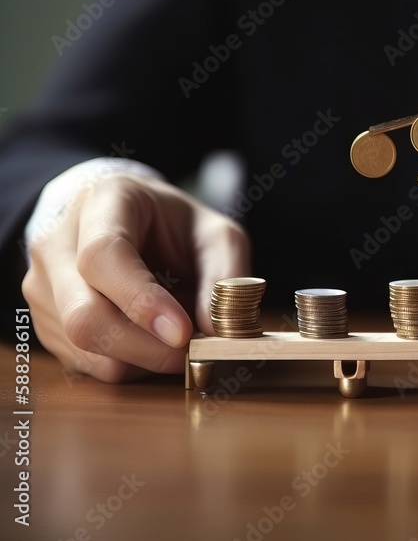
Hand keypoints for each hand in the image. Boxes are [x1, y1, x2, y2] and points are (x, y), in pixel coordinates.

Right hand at [22, 173, 249, 381]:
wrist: (122, 218)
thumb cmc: (171, 223)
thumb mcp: (214, 232)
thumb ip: (224, 274)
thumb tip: (214, 331)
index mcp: (101, 203)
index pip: (103, 257)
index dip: (141, 301)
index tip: (182, 332)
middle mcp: (57, 243)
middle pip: (83, 314)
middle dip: (144, 347)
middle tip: (191, 353)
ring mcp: (42, 285)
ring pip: (82, 345)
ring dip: (138, 359)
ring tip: (176, 344)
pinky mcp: (44, 321)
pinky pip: (81, 360)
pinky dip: (125, 364)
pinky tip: (151, 346)